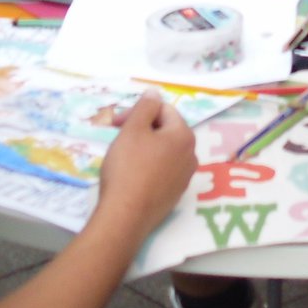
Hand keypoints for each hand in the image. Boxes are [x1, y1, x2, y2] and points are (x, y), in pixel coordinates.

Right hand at [96, 92, 196, 230]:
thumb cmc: (128, 167)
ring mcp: (185, 177)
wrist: (125, 215)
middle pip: (166, 131)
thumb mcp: (133, 130)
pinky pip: (162, 171)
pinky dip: (148, 167)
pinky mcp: (174, 195)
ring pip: (164, 152)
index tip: (116, 123)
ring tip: (123, 157)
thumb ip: (145, 107)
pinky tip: (131, 177)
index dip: (139, 112)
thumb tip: (155, 92)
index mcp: (184, 135)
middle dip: (142, 129)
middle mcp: (191, 154)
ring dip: (145, 148)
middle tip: (117, 138)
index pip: (164, 110)